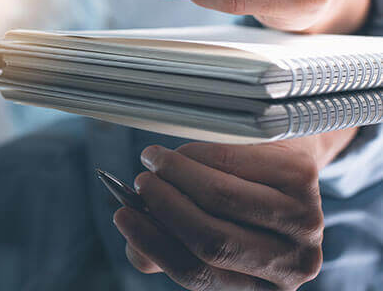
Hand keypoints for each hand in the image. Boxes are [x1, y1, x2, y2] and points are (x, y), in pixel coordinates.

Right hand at [112, 135, 354, 290]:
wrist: (284, 161)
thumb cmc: (235, 203)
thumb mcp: (204, 230)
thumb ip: (166, 242)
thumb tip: (134, 245)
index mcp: (263, 289)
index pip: (198, 274)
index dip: (153, 244)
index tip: (122, 215)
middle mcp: (292, 265)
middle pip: (211, 240)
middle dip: (165, 205)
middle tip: (140, 181)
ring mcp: (305, 223)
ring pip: (222, 198)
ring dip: (176, 173)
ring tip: (154, 160)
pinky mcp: (303, 179)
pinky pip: (235, 162)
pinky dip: (198, 152)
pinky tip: (184, 150)